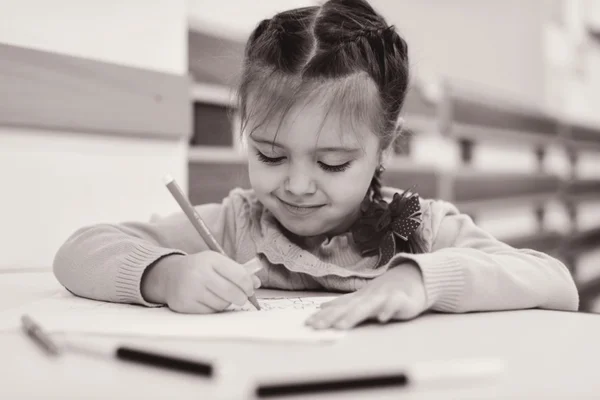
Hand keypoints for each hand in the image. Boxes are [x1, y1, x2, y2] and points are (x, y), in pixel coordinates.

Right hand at [141, 251, 260, 312]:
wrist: (170, 275)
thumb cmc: (200, 268)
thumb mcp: (218, 263)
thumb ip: (238, 271)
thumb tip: (256, 283)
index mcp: (210, 260)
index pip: (239, 275)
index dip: (248, 285)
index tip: (250, 289)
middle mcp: (199, 273)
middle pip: (232, 292)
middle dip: (241, 298)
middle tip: (241, 298)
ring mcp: (190, 290)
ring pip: (221, 304)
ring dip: (226, 303)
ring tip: (220, 296)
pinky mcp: (184, 305)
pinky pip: (209, 312)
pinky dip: (214, 308)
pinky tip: (209, 300)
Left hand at [306, 262, 426, 329]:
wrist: (411, 278)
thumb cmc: (383, 291)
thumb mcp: (361, 297)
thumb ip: (342, 303)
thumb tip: (321, 307)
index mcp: (357, 299)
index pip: (337, 308)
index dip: (323, 316)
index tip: (308, 324)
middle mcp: (367, 297)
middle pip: (347, 308)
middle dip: (331, 318)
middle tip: (317, 327)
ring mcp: (383, 297)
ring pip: (367, 307)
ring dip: (354, 316)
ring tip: (341, 326)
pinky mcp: (400, 300)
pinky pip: (394, 305)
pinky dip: (388, 310)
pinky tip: (381, 318)